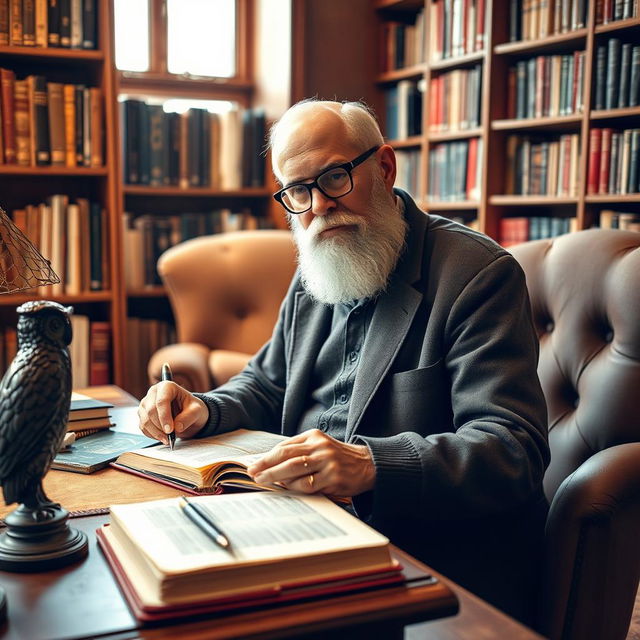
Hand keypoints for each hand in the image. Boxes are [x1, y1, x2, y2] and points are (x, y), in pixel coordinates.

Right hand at [138, 381, 208, 444]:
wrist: (187, 413)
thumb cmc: (192, 408)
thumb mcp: (197, 411)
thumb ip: (189, 417)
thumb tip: (177, 427)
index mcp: (167, 386)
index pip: (161, 401)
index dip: (164, 416)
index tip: (170, 430)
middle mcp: (153, 392)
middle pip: (150, 411)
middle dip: (160, 427)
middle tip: (170, 437)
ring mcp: (146, 403)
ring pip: (145, 420)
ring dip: (156, 433)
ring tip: (168, 439)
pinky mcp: (142, 415)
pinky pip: (143, 427)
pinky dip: (152, 435)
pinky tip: (162, 437)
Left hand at [246, 429, 375, 496]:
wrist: (368, 464)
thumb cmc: (338, 457)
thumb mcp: (320, 446)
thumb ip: (299, 451)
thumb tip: (270, 463)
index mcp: (314, 436)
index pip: (285, 446)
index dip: (267, 457)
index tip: (254, 465)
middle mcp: (320, 447)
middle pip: (287, 456)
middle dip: (266, 466)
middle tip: (253, 474)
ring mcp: (327, 462)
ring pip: (294, 470)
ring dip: (276, 477)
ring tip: (264, 481)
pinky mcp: (333, 478)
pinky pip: (308, 484)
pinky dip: (294, 487)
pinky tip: (286, 488)